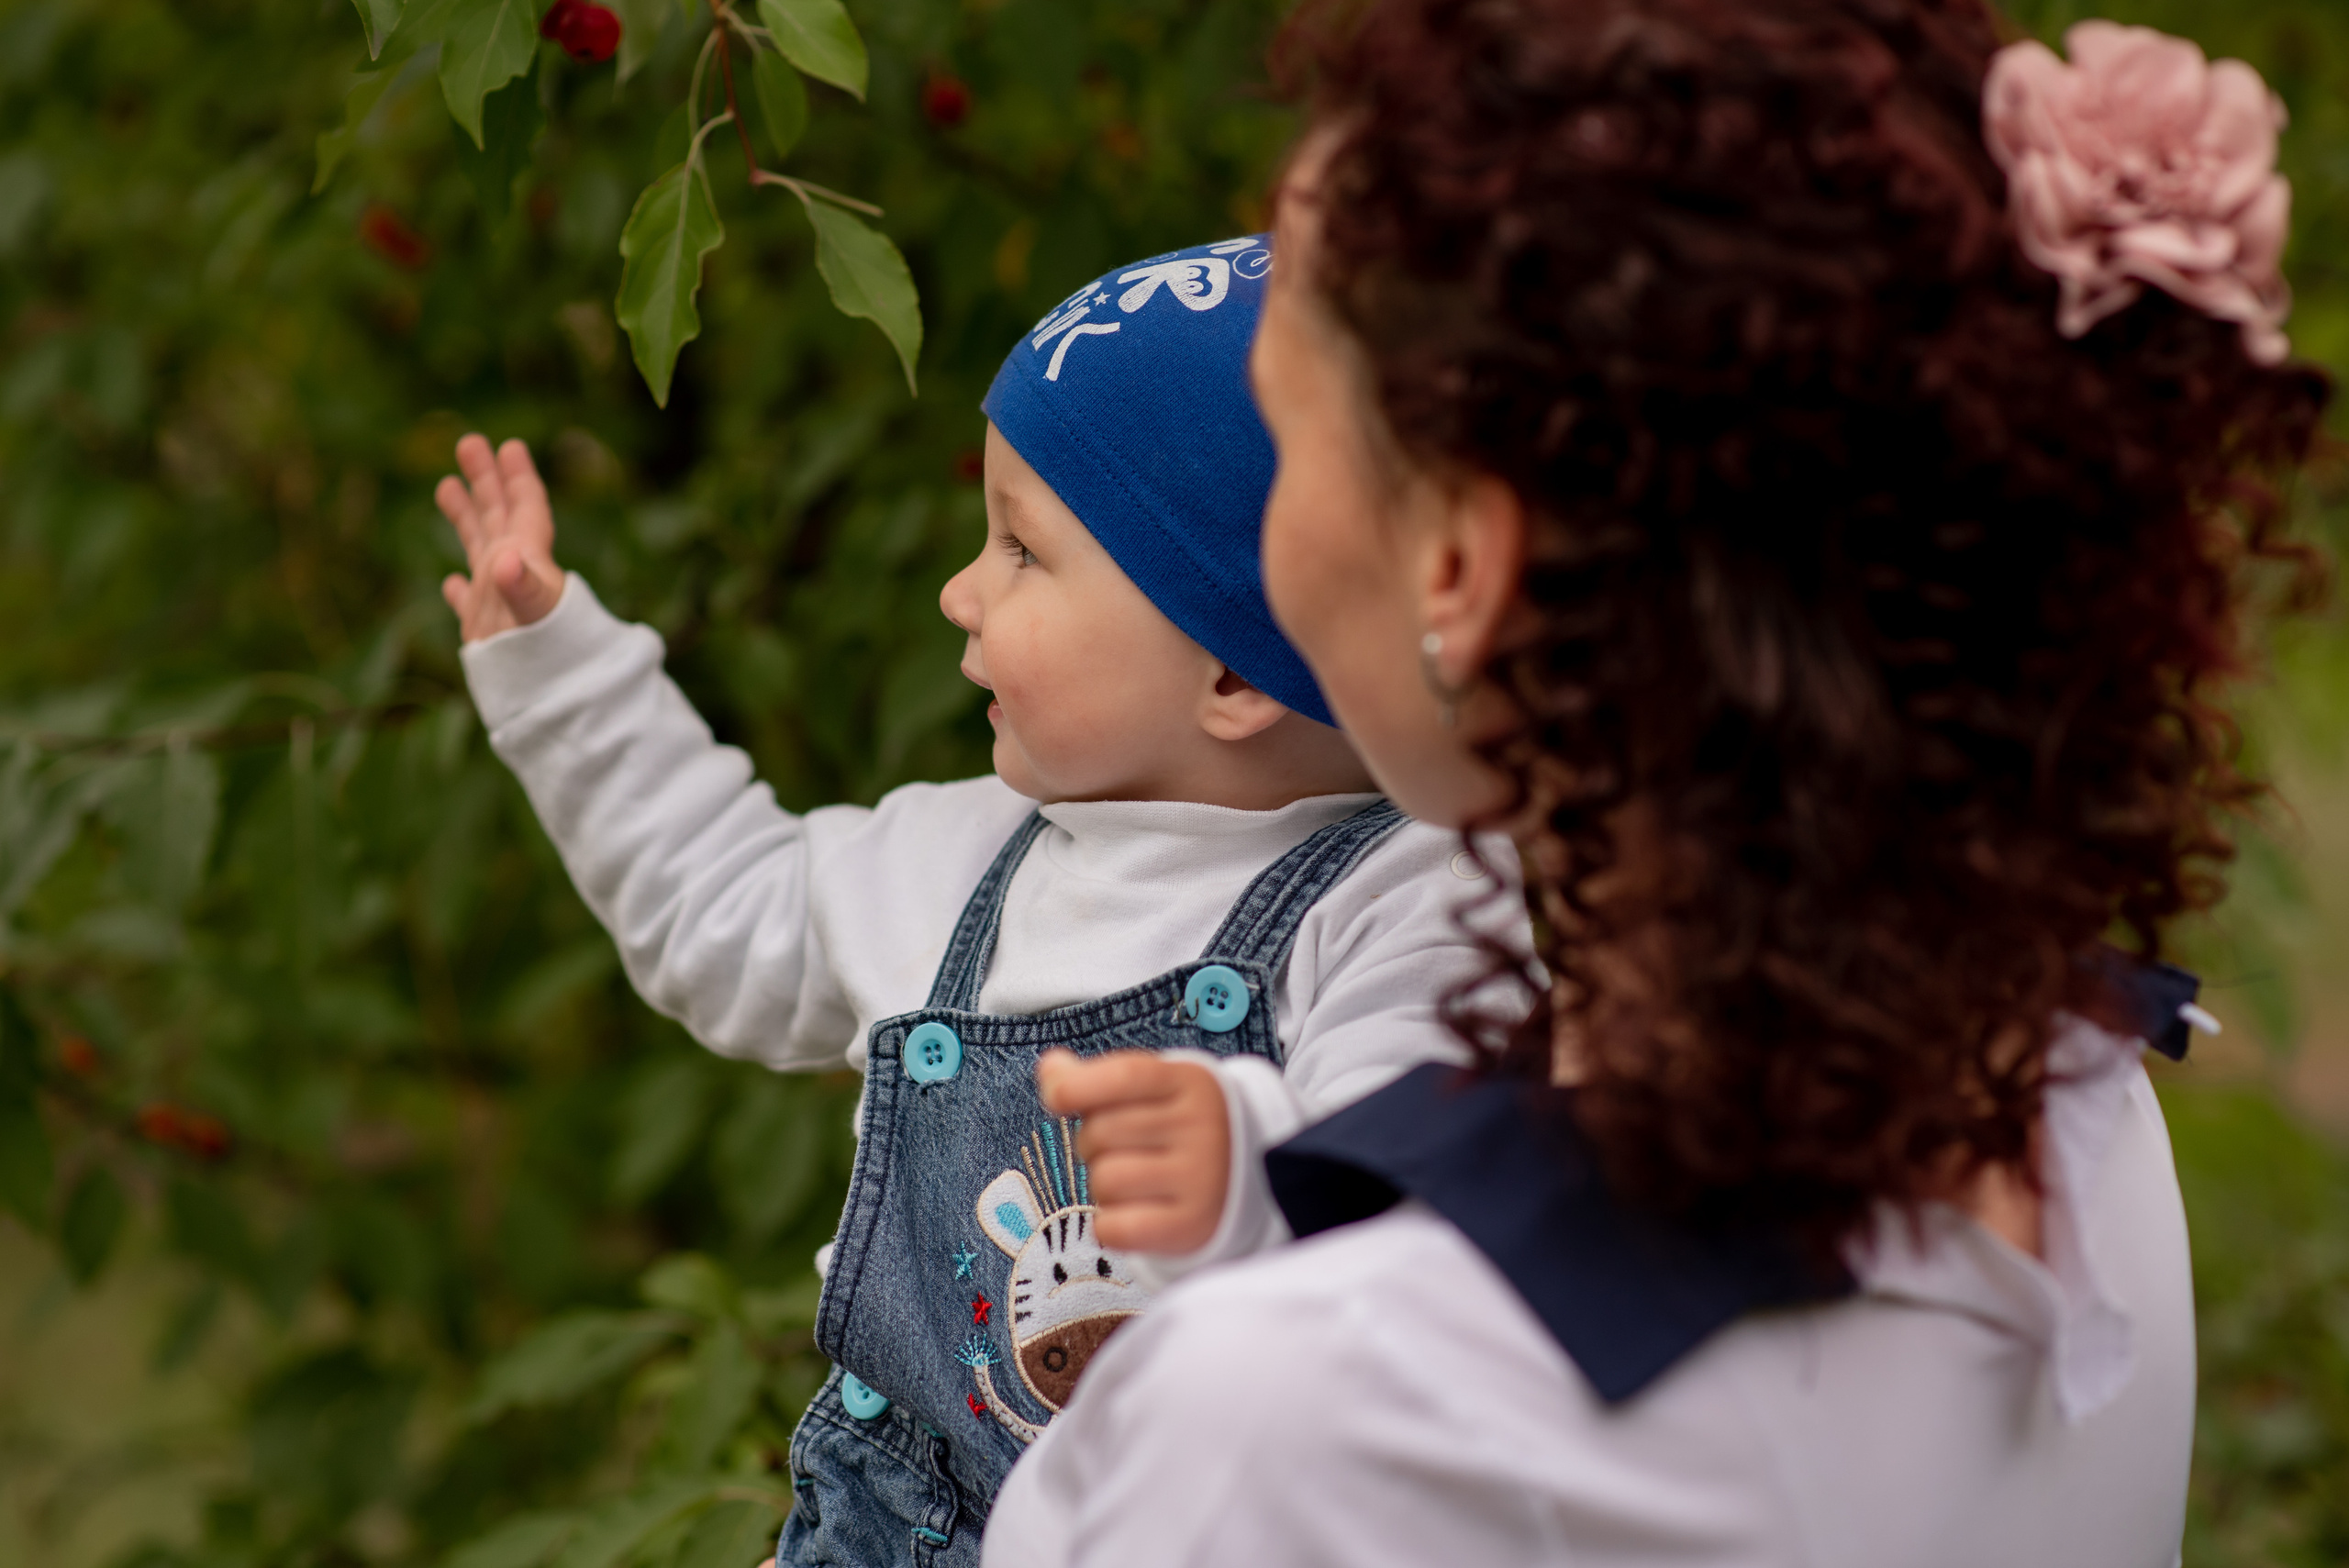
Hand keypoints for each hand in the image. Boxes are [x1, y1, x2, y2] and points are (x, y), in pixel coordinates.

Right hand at [434, 433, 565, 642]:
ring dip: (465, 517)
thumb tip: (504, 561)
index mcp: (529, 558)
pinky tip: (451, 583)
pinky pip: (469, 601)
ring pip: (478, 547)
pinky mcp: (484, 629)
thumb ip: (523, 586)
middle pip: (498, 515)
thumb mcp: (534, 613)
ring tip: (445, 486)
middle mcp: (513, 572)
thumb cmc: (548, 651)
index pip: (526, 509)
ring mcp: (497, 599)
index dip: (519, 478)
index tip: (510, 446)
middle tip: (468, 441)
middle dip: (485, 480)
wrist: (547, 693)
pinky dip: (459, 589)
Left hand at [1037, 1049, 1228, 1254]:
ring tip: (1133, 1182)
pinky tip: (1135, 1213)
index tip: (1058, 1097)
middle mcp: (1202, 1126)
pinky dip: (1109, 1224)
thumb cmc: (1179, 1125)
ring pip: (1104, 1181)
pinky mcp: (1192, 1225)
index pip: (1124, 1076)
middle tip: (1123, 1148)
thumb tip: (1050, 1069)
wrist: (1245, 1176)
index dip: (1076, 1086)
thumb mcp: (1154, 1088)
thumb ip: (1099, 1077)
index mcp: (1191, 1083)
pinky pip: (1114, 1227)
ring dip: (1103, 1187)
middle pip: (1101, 1132)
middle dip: (1094, 1142)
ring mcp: (1201, 1178)